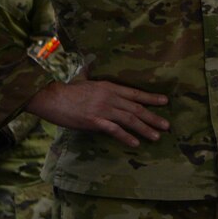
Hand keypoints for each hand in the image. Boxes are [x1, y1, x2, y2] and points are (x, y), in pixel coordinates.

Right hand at [26, 80, 169, 147]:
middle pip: (136, 108)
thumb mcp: (85, 80)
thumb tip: (96, 74)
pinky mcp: (94, 121)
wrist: (50, 96)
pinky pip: (114, 130)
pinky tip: (135, 143)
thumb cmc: (65, 90)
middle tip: (167, 125)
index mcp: (109, 87)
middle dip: (153, 117)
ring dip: (144, 129)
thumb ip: (95, 81)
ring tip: (156, 136)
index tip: (165, 101)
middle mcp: (110, 97)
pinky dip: (126, 137)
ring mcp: (103, 109)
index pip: (135, 93)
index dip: (151, 98)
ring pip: (129, 120)